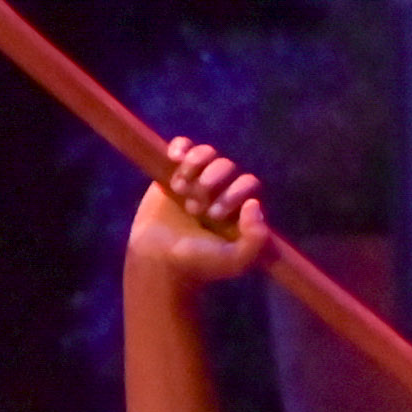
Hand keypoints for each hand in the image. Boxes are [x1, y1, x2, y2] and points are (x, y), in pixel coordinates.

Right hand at [131, 138, 271, 286]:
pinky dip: (180, 147)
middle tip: (194, 208)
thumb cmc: (197, 265)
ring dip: (195, 165)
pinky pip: (183, 146)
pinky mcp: (173, 173)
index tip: (215, 215)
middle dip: (210, 182)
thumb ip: (255, 241)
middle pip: (226, 165)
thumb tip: (254, 204)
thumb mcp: (233, 262)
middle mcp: (220, 191)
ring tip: (181, 188)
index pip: (248, 183)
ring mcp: (196, 180)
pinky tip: (173, 158)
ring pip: (206, 153)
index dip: (234, 193)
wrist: (157, 262)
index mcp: (238, 208)